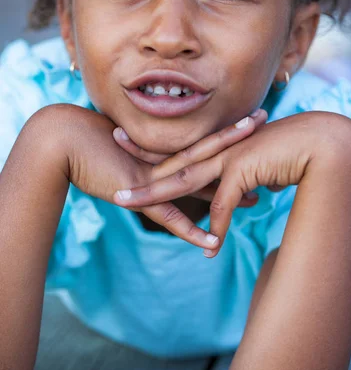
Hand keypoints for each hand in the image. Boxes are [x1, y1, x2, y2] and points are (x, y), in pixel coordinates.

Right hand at [53, 104, 266, 250]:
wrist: (63, 141)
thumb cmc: (90, 141)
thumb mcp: (124, 145)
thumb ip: (144, 147)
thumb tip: (155, 149)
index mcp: (163, 147)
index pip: (203, 141)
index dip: (229, 135)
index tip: (254, 126)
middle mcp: (164, 159)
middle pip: (210, 149)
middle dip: (240, 140)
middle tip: (267, 127)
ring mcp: (155, 176)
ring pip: (199, 178)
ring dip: (229, 186)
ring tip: (262, 196)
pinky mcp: (139, 193)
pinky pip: (170, 217)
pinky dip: (191, 231)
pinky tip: (213, 242)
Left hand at [113, 112, 350, 256]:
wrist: (321, 144)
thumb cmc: (293, 153)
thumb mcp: (262, 168)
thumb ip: (247, 180)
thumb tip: (247, 192)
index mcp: (220, 147)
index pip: (179, 151)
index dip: (152, 151)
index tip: (127, 147)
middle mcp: (219, 151)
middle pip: (169, 162)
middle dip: (136, 165)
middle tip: (107, 163)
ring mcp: (228, 159)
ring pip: (181, 180)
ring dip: (152, 194)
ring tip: (124, 204)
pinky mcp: (243, 171)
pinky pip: (223, 204)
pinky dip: (216, 228)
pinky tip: (208, 247)